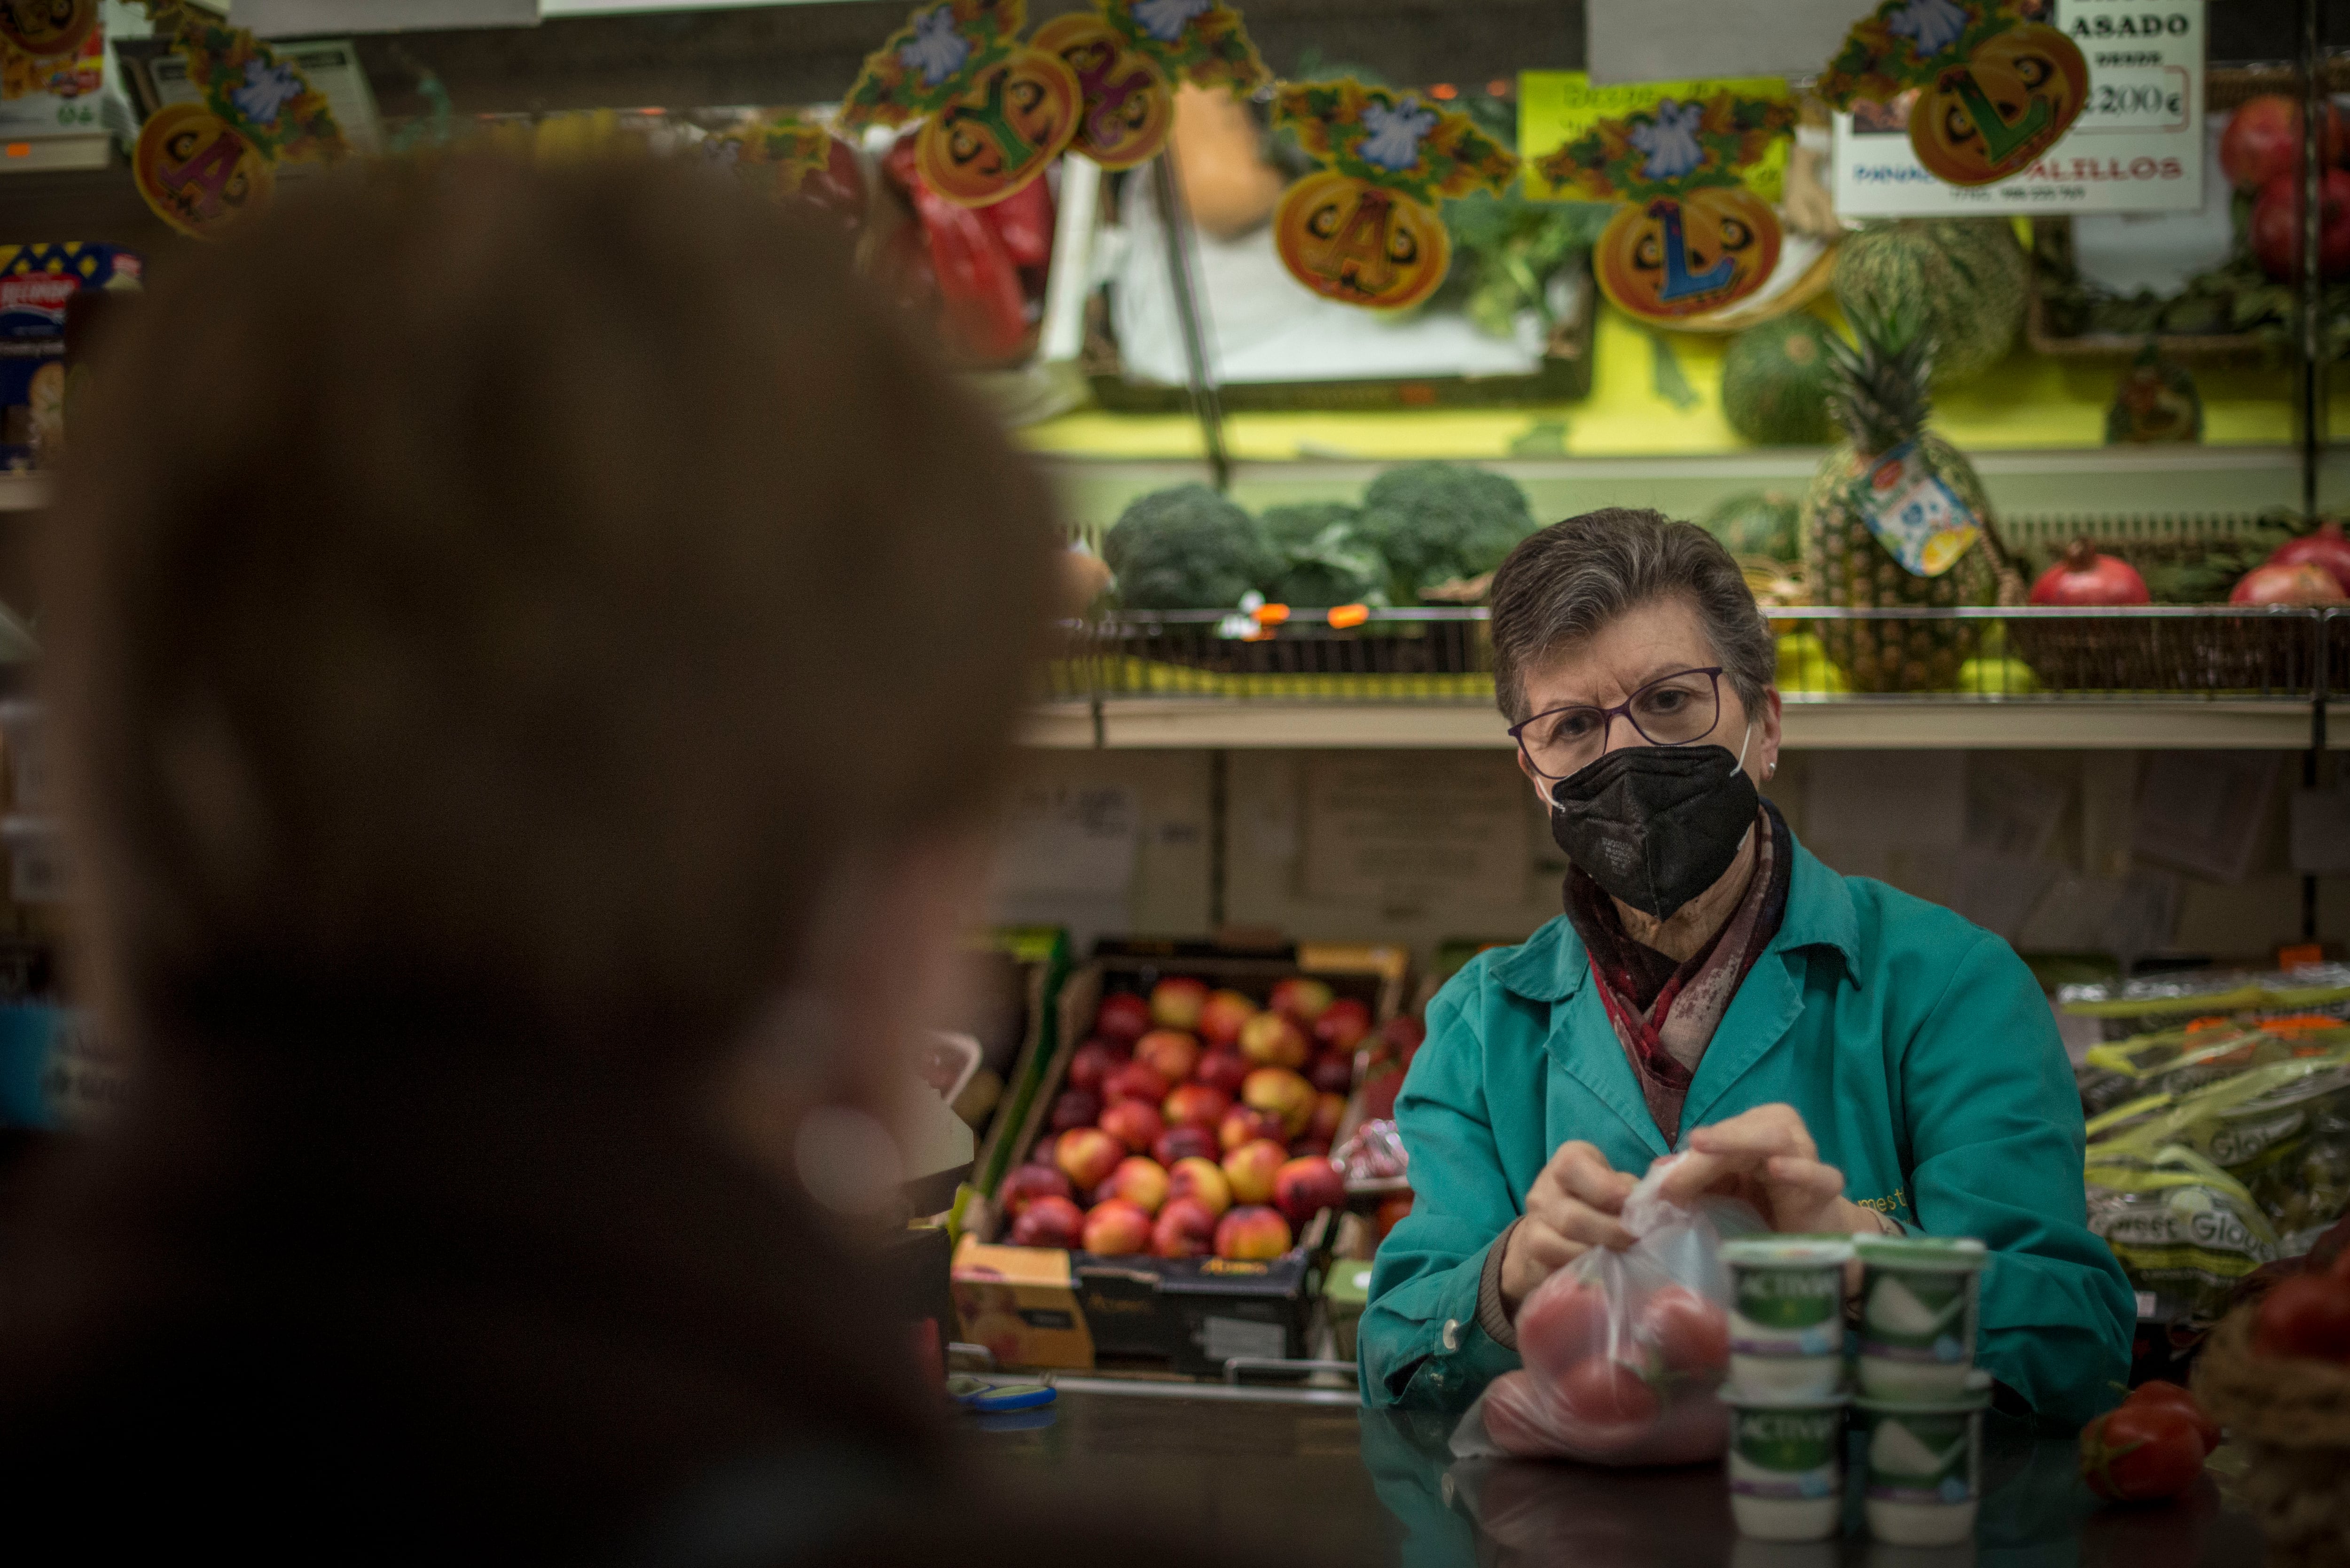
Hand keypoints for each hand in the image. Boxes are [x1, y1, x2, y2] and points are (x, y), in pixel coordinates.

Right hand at [1500, 1141, 1638, 1314]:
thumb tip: (1656, 1204)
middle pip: (1574, 1217)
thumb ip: (1631, 1189)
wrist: (1554, 1225)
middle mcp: (1544, 1191)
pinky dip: (1585, 1273)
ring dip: (1601, 1257)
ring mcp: (1535, 1224)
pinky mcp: (1533, 1255)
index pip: (1573, 1167)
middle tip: (1638, 1243)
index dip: (1606, 1189)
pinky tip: (1605, 1272)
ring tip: (1625, 1259)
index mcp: (1568, 1162)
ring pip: (1564, 1246)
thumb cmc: (1597, 1199)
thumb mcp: (1614, 1182)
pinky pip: (1557, 1269)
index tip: (1634, 1208)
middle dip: (1612, 1233)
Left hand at [1656, 1103, 1875, 1236]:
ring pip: (1776, 1138)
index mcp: (1755, 1128)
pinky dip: (1799, 1171)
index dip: (1694, 1157)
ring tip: (1707, 1144)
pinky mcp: (1825, 1190)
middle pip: (1746, 1129)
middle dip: (1713, 1142)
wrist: (1811, 1236)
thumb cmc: (1763, 1205)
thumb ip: (1693, 1180)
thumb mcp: (1723, 1191)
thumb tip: (1656, 1174)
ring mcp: (1807, 1158)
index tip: (1665, 1186)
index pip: (1722, 1134)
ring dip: (1739, 1142)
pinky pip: (1819, 1175)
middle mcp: (1783, 1134)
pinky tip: (1777, 1170)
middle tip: (1687, 1149)